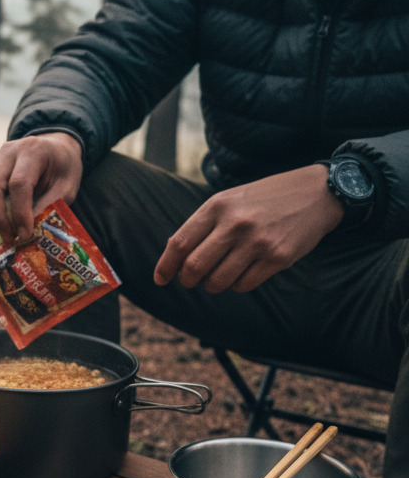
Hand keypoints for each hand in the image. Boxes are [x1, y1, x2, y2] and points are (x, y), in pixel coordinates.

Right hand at [0, 133, 83, 244]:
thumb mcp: (67, 188)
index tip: (25, 234)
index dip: (20, 213)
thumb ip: (48, 207)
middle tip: (11, 237)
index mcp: (33, 151)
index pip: (18, 184)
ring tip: (4, 231)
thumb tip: (25, 232)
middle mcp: (7, 152)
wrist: (54, 150)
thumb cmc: (62, 170)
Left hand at [153, 163, 343, 292]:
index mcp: (217, 206)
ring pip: (218, 281)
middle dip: (188, 280)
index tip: (160, 279)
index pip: (180, 243)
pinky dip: (237, 285)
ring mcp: (257, 241)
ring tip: (218, 277)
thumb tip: (175, 256)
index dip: (165, 266)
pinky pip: (244, 285)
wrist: (317, 192)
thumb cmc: (264, 199)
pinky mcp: (277, 257)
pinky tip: (242, 274)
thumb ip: (203, 224)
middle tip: (191, 281)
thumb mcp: (229, 200)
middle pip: (195, 267)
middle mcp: (235, 223)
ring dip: (213, 285)